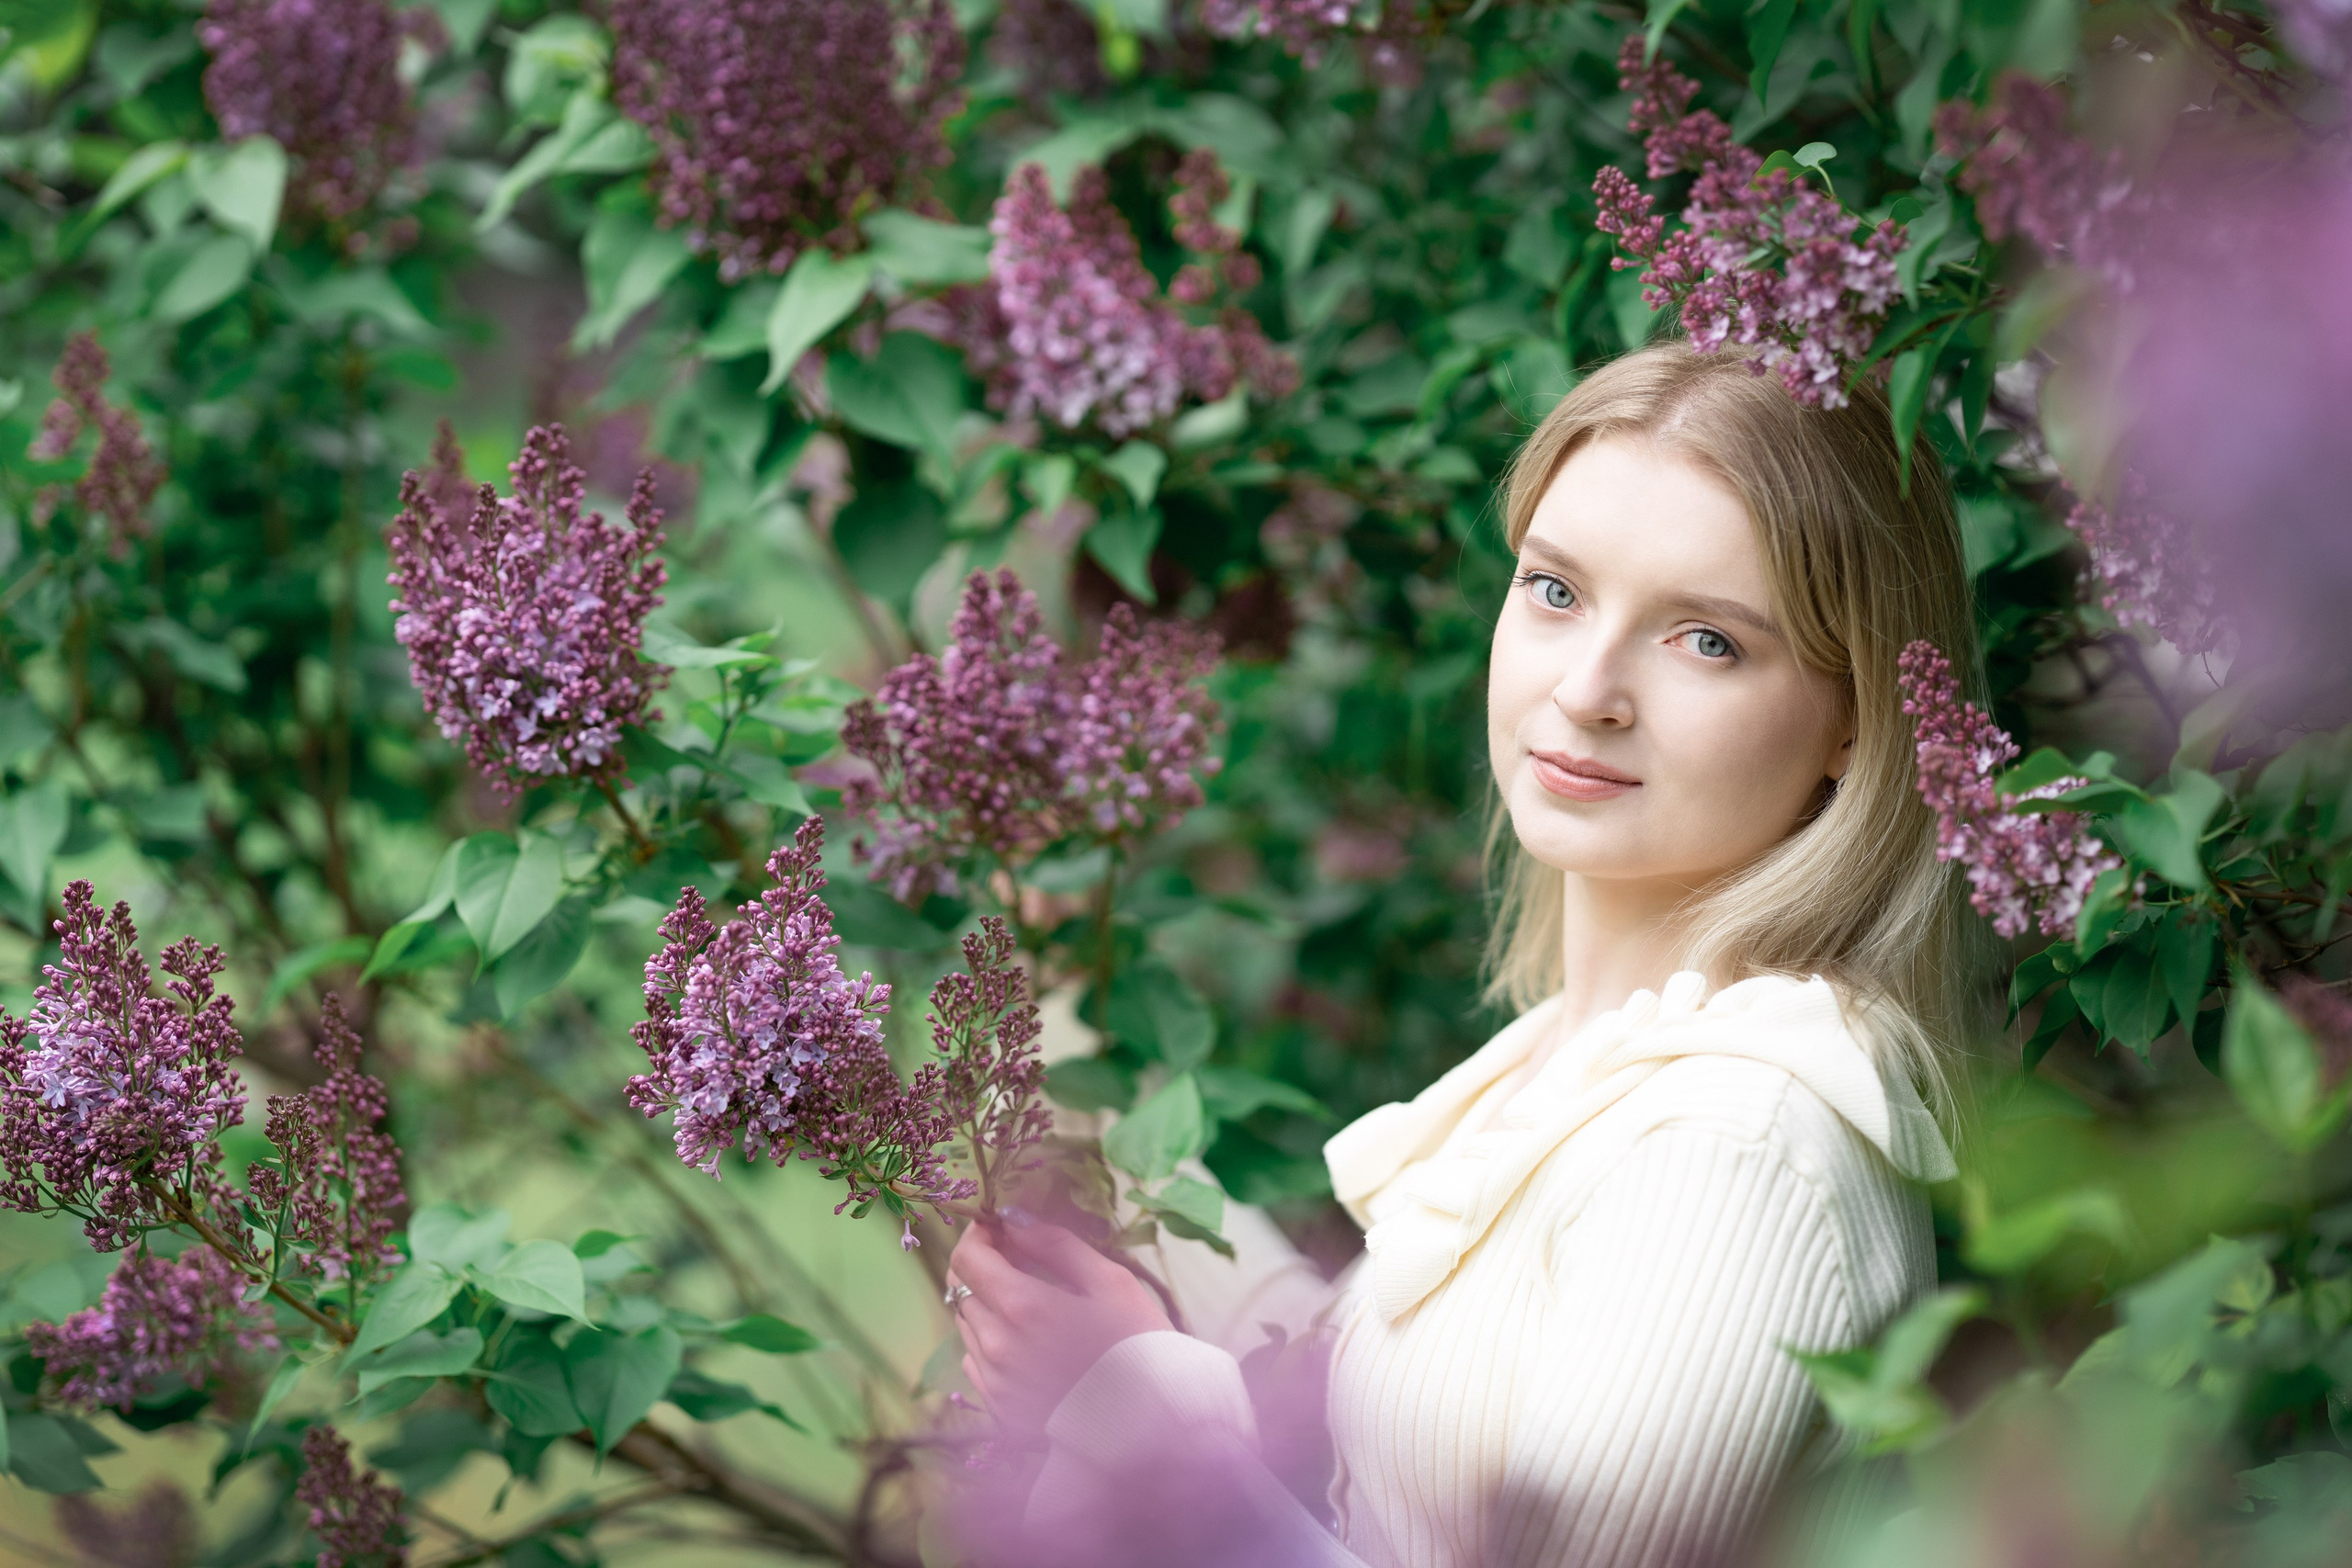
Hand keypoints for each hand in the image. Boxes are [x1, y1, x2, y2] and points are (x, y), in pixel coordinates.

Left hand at [946, 1213, 1174, 1436]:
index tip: (1000, 1226)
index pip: (969, 1258)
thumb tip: (1012, 1217)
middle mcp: (997, 1345)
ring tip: (1029, 1300)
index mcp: (1022, 1307)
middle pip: (961, 1288)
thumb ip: (1056, 1244)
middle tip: (1017, 1257)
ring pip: (967, 1324)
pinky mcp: (999, 1409)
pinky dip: (991, 1342)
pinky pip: (975, 1362)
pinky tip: (1027, 1342)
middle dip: (983, 1264)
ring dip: (987, 1303)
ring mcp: (995, 1381)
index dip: (980, 1233)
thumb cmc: (1139, 1344)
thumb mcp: (1109, 1282)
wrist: (1151, 1424)